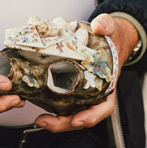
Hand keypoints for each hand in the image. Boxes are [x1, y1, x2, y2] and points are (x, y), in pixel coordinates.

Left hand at [34, 13, 137, 133]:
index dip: (92, 116)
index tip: (78, 120)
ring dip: (55, 120)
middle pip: (82, 116)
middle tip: (45, 122)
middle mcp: (95, 92)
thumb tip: (99, 25)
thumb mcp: (111, 28)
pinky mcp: (68, 87)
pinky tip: (35, 103)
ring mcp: (81, 92)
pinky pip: (60, 102)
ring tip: (39, 119)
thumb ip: (106, 25)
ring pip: (70, 113)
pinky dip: (49, 106)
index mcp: (108, 83)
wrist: (106, 36)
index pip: (104, 107)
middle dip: (65, 123)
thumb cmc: (110, 36)